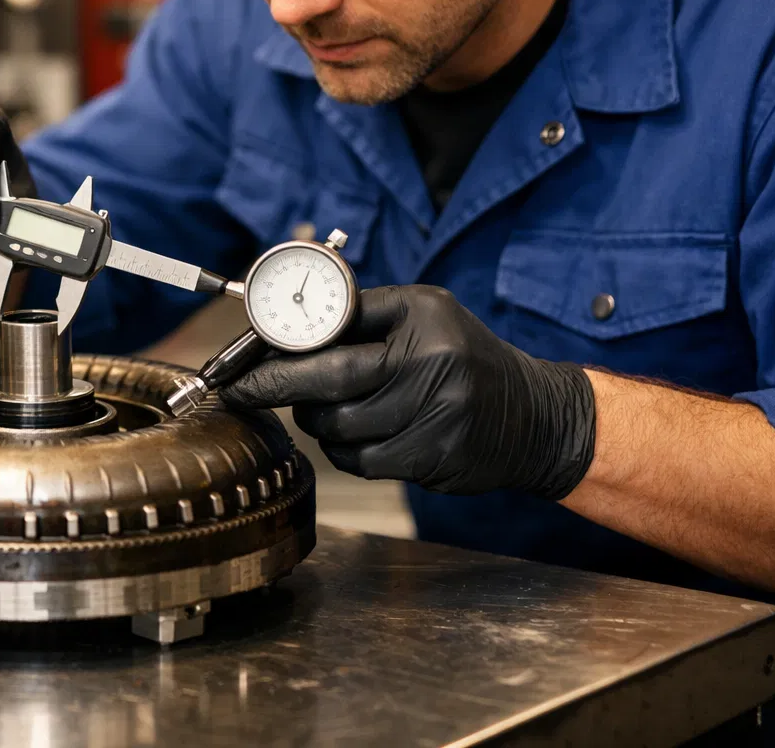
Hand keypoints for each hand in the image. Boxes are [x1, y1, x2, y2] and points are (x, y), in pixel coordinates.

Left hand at [222, 285, 595, 499]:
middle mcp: (431, 367)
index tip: (240, 368)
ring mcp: (435, 418)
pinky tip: (360, 433)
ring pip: (339, 430)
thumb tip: (286, 325)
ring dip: (318, 423)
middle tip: (245, 393)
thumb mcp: (424, 312)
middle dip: (276, 391)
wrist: (535, 416)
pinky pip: (362, 461)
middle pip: (329, 387)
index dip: (278, 357)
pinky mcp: (434, 459)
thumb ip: (360, 314)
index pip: (332, 339)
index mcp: (421, 323)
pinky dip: (348, 449)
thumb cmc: (466, 355)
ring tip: (326, 408)